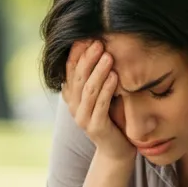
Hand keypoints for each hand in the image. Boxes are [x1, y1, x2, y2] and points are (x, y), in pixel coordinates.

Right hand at [63, 40, 134, 164]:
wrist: (117, 150)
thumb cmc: (113, 119)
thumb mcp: (103, 95)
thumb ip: (97, 77)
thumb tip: (101, 47)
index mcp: (73, 96)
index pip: (70, 70)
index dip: (77, 53)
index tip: (87, 36)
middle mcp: (74, 106)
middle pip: (78, 77)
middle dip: (88, 58)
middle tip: (99, 42)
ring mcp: (82, 118)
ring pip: (88, 90)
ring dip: (98, 71)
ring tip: (108, 55)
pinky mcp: (95, 127)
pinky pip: (100, 105)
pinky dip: (107, 89)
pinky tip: (115, 76)